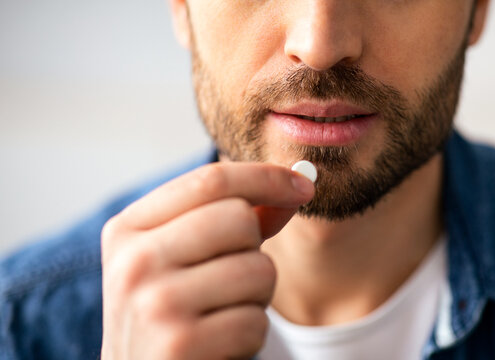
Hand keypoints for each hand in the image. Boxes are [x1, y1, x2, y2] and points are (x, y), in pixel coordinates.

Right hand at [100, 162, 313, 359]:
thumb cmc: (171, 314)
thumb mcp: (185, 259)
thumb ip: (233, 221)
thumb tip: (296, 186)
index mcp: (129, 229)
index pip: (211, 180)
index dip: (266, 177)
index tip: (303, 185)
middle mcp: (134, 262)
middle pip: (239, 219)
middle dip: (255, 248)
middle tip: (234, 279)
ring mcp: (155, 304)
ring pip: (258, 269)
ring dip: (257, 297)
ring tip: (223, 314)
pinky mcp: (180, 345)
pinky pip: (255, 321)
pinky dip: (251, 335)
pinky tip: (221, 345)